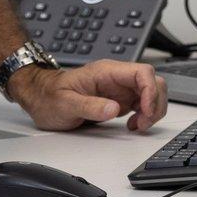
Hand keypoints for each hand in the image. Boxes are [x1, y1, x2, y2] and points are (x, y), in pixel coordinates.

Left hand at [11, 60, 167, 133]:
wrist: (41, 98)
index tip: (146, 111)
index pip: (142, 72)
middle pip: (153, 82)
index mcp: (106, 72)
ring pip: (152, 93)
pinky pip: (143, 105)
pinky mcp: (119, 100)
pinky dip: (145, 116)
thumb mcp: (66, 103)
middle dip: (155, 103)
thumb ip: (90, 106)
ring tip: (138, 125)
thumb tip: (114, 109)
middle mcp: (116, 78)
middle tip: (143, 122)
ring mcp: (119, 89)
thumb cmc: (49, 96)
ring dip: (153, 111)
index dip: (150, 91)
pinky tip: (134, 125)